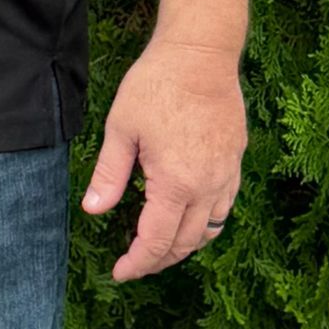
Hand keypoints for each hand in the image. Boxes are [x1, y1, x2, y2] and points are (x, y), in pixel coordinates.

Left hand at [80, 39, 244, 281]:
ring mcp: (226, 176)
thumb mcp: (121, 127)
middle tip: (134, 264)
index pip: (156, 241)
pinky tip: (188, 217)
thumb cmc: (156, 85)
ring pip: (209, 230)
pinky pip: (224, 208)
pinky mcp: (235, 162)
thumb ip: (109, 174)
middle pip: (185, 243)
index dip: (137, 263)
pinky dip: (205, 224)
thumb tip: (93, 210)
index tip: (119, 273)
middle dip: (158, 260)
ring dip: (184, 246)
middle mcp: (207, 187)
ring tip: (159, 247)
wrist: (200, 54)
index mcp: (176, 183)